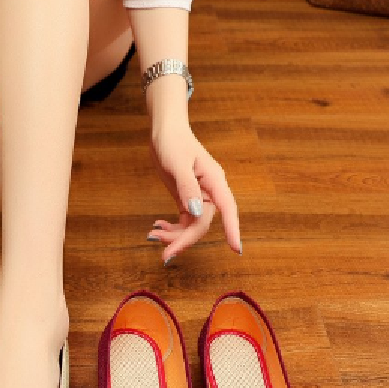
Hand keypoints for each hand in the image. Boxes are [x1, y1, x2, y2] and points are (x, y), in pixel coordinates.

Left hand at [146, 121, 241, 263]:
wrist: (164, 132)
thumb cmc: (173, 142)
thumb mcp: (178, 164)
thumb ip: (187, 188)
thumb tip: (196, 212)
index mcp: (214, 181)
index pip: (227, 209)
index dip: (232, 229)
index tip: (236, 249)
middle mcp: (210, 192)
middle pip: (202, 224)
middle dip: (184, 240)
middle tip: (165, 255)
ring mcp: (199, 197)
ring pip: (191, 226)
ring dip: (174, 235)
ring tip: (153, 235)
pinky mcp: (187, 200)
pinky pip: (183, 221)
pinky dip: (171, 228)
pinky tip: (157, 228)